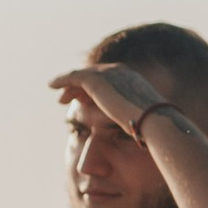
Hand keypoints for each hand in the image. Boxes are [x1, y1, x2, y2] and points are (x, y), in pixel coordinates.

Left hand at [49, 63, 204, 146]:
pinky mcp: (96, 80)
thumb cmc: (155, 129)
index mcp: (134, 82)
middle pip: (95, 77)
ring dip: (70, 85)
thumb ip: (139, 123)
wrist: (153, 121)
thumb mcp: (146, 125)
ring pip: (83, 77)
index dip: (96, 90)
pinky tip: (52, 86)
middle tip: (68, 97)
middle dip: (81, 86)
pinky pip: (74, 77)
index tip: (85, 100)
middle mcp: (122, 73)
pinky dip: (63, 80)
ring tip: (60, 98)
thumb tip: (140, 133)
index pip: (110, 82)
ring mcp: (109, 75)